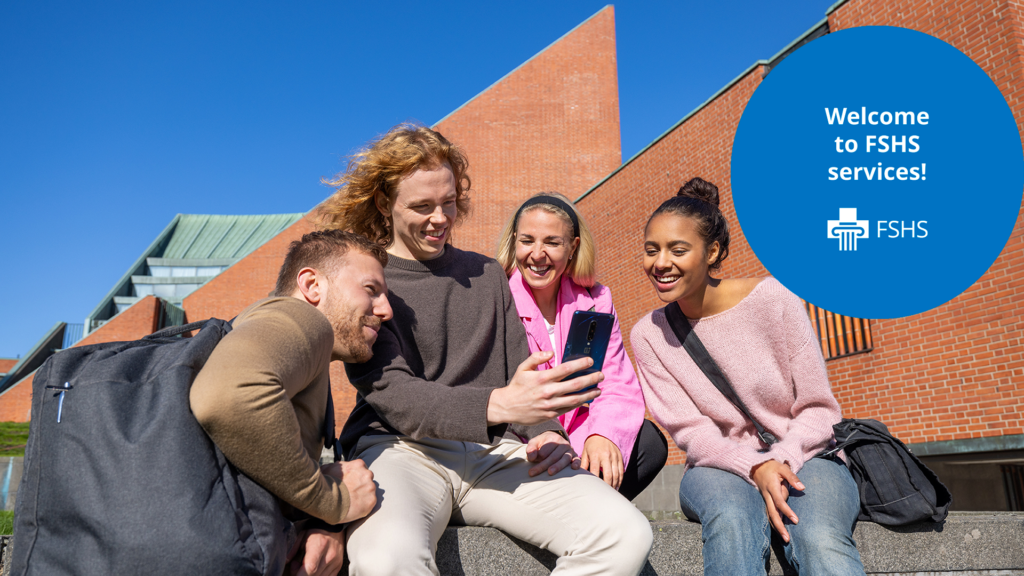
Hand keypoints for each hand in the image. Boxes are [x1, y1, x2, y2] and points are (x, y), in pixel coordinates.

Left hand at [286, 528, 344, 575]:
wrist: (334, 525)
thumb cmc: (315, 530)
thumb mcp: (302, 535)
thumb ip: (293, 548)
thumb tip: (286, 561)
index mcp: (319, 546)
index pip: (310, 568)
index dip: (299, 574)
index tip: (294, 571)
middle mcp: (329, 555)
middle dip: (302, 575)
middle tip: (297, 566)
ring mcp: (335, 562)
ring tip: (306, 567)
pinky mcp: (338, 565)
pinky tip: (314, 569)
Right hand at [321, 459, 376, 522]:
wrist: (328, 500)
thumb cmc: (326, 484)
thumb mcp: (328, 469)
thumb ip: (336, 466)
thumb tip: (334, 467)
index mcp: (358, 465)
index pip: (362, 468)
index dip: (356, 476)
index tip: (351, 482)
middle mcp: (367, 474)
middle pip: (368, 479)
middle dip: (361, 484)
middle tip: (351, 491)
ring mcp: (370, 487)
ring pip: (370, 490)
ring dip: (364, 494)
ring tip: (352, 500)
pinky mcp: (372, 500)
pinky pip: (371, 502)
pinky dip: (364, 505)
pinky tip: (355, 506)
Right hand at [487, 350, 602, 425]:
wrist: (507, 407)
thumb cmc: (517, 386)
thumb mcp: (523, 368)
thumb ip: (536, 357)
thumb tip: (551, 352)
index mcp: (542, 378)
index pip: (566, 369)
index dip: (581, 364)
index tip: (591, 360)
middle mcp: (548, 391)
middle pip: (575, 384)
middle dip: (591, 379)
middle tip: (601, 375)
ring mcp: (550, 404)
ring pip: (575, 399)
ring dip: (589, 394)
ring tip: (599, 389)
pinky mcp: (551, 414)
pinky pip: (568, 408)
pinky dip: (579, 404)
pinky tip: (587, 399)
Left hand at [526, 430, 579, 476]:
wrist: (554, 439)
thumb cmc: (543, 444)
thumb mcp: (534, 442)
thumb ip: (531, 449)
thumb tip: (531, 458)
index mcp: (553, 438)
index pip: (546, 449)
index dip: (538, 456)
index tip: (530, 462)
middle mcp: (563, 444)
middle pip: (553, 456)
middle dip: (543, 465)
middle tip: (532, 473)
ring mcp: (570, 450)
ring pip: (565, 459)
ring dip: (557, 466)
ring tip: (550, 472)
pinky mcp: (575, 456)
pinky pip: (577, 460)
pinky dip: (577, 463)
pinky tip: (573, 468)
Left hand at [580, 435, 623, 489]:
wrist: (603, 433)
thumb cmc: (591, 445)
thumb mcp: (585, 452)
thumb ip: (583, 464)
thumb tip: (578, 474)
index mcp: (596, 455)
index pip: (595, 471)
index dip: (595, 481)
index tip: (593, 490)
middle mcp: (606, 456)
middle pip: (608, 474)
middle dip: (607, 486)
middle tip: (604, 494)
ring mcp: (614, 457)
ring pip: (616, 474)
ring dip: (615, 485)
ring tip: (612, 493)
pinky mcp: (620, 458)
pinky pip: (621, 471)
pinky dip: (620, 480)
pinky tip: (617, 487)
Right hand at [750, 460, 804, 542]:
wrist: (756, 467)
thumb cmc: (772, 467)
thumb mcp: (782, 468)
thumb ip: (792, 477)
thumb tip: (802, 488)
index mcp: (772, 487)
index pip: (779, 502)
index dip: (787, 511)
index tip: (796, 521)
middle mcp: (767, 495)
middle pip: (773, 513)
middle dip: (779, 526)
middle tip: (787, 538)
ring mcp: (766, 499)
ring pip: (770, 515)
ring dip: (777, 527)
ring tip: (785, 539)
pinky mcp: (766, 501)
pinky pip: (770, 513)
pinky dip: (773, 523)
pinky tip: (779, 531)